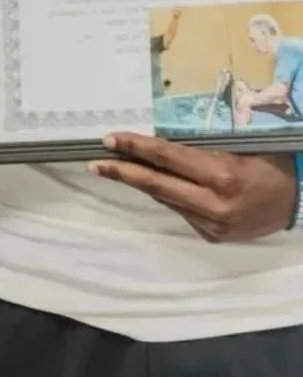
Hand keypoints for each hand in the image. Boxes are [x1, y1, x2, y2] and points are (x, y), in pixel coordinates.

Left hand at [89, 132, 295, 241]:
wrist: (300, 201)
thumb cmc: (272, 162)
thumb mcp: (241, 147)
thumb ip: (203, 148)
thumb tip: (161, 144)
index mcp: (221, 175)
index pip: (167, 158)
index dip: (136, 147)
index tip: (111, 140)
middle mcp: (213, 203)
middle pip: (157, 184)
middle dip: (123, 171)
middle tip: (95, 162)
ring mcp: (212, 224)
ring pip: (166, 199)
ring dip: (141, 183)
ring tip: (117, 168)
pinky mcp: (213, 236)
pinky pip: (182, 211)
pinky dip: (169, 195)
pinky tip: (157, 184)